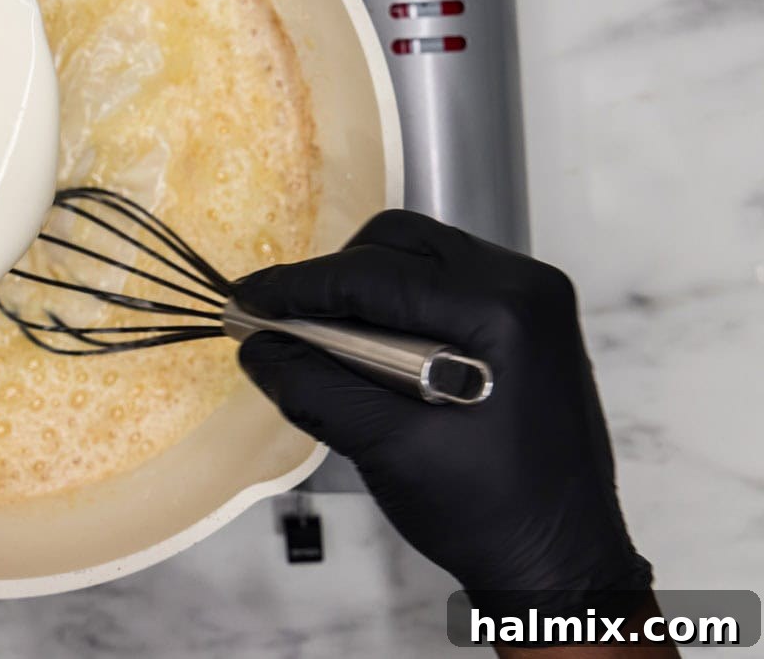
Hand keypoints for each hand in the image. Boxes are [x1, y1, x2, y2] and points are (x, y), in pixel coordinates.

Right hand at [235, 210, 650, 612]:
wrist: (562, 563)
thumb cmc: (488, 514)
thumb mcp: (389, 451)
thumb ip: (316, 390)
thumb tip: (256, 348)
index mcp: (502, 311)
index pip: (376, 275)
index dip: (300, 287)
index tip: (246, 299)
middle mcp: (525, 285)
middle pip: (399, 245)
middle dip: (333, 281)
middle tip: (285, 326)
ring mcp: (532, 298)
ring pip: (419, 256)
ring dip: (364, 290)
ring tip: (327, 342)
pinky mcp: (527, 319)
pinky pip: (444, 283)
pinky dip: (398, 306)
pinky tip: (374, 352)